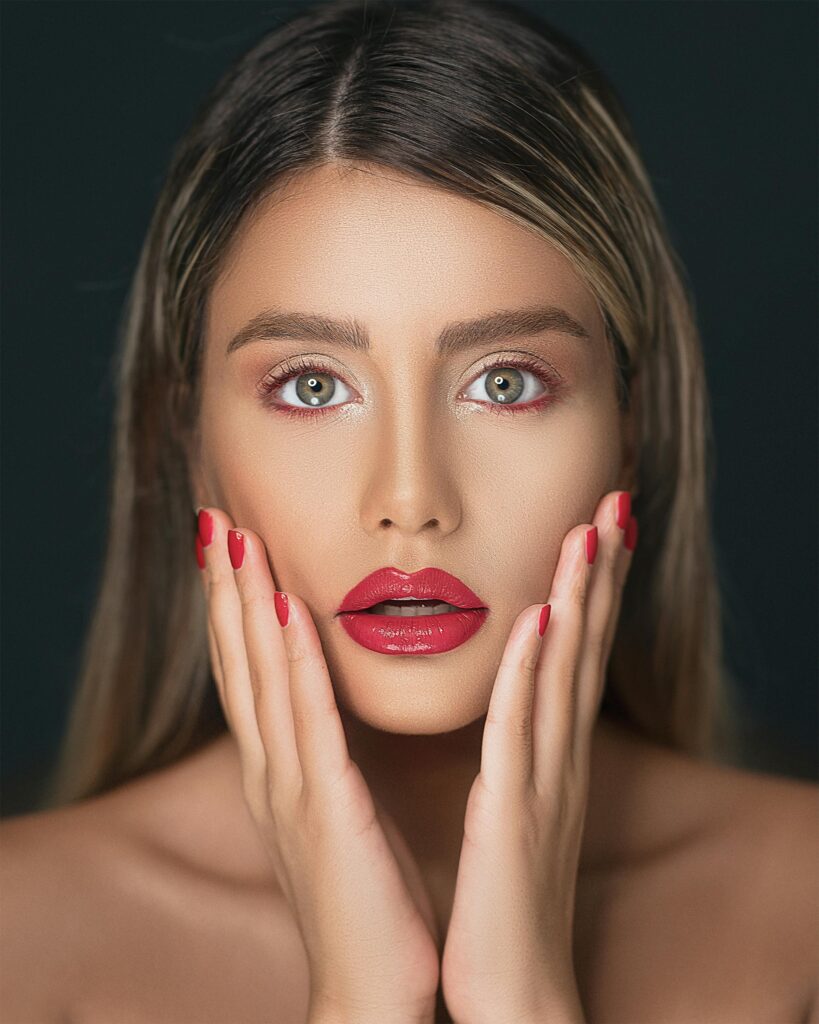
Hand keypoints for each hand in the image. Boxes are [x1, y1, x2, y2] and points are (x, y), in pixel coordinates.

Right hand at [195, 507, 439, 1023]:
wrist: (371, 987)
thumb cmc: (364, 897)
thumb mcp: (336, 813)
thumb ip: (323, 760)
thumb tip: (322, 712)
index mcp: (279, 773)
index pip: (248, 674)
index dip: (233, 609)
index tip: (231, 548)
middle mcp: (272, 772)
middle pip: (240, 663)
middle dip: (225, 589)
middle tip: (217, 522)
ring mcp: (292, 788)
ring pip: (262, 677)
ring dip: (246, 603)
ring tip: (237, 540)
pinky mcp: (327, 807)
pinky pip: (308, 719)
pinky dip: (293, 660)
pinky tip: (283, 610)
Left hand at [440, 490, 635, 1023]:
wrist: (512, 995)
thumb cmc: (506, 902)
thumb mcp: (517, 812)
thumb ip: (519, 756)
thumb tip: (517, 703)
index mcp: (551, 761)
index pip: (576, 658)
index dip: (592, 591)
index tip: (597, 527)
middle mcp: (558, 761)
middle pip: (584, 651)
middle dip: (599, 575)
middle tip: (612, 503)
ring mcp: (542, 785)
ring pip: (564, 676)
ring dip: (578, 601)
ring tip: (588, 533)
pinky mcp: (513, 816)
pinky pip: (522, 734)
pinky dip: (532, 675)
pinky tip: (541, 621)